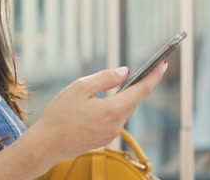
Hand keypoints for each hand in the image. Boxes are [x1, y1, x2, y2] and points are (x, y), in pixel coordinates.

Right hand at [28, 62, 167, 162]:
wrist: (46, 145)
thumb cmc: (59, 115)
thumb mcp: (80, 88)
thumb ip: (105, 78)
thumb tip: (125, 72)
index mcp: (113, 110)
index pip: (142, 90)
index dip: (154, 76)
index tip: (163, 64)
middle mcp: (117, 124)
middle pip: (133, 100)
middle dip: (137, 85)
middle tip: (141, 70)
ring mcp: (111, 134)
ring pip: (123, 110)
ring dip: (122, 97)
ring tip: (118, 84)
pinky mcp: (105, 139)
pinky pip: (114, 119)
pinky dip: (113, 108)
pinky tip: (102, 103)